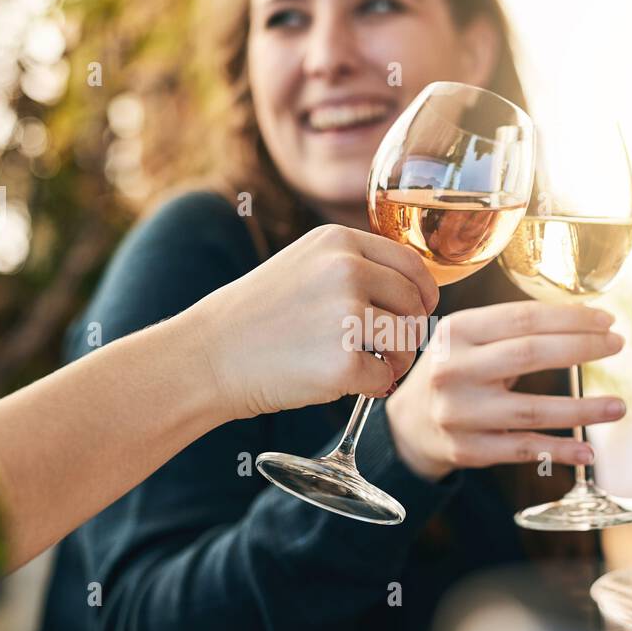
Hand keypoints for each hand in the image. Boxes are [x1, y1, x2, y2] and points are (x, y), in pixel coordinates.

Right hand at [190, 224, 438, 418]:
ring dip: (396, 362)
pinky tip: (343, 383)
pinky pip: (386, 378)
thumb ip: (354, 266)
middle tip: (384, 352)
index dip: (423, 293)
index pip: (411, 264)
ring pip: (408, 341)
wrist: (208, 356)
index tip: (419, 311)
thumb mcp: (304, 266)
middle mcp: (346, 270)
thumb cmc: (258, 318)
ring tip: (366, 368)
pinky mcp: (343, 362)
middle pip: (414, 305)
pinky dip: (371, 388)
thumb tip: (416, 290)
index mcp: (338, 242)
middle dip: (408, 332)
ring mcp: (345, 315)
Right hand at [384, 301, 626, 481]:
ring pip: (532, 408)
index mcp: (456, 331)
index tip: (607, 319)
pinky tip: (587, 452)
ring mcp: (458, 412)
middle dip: (582, 348)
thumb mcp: (467, 338)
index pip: (523, 318)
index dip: (571, 318)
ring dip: (582, 409)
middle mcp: (453, 370)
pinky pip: (523, 449)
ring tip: (619, 407)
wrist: (408, 423)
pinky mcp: (466, 449)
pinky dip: (559, 451)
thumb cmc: (455, 370)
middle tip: (617, 344)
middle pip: (530, 354)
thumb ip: (512, 327)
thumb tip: (585, 318)